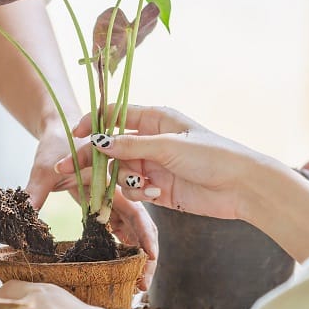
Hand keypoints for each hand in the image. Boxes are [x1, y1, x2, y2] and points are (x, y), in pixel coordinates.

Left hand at [27, 126, 158, 288]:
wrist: (60, 129)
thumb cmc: (55, 143)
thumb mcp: (43, 169)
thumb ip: (35, 193)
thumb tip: (23, 219)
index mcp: (111, 179)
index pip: (135, 210)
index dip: (145, 236)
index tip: (149, 259)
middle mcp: (118, 188)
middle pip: (141, 225)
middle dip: (146, 255)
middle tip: (142, 284)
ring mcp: (114, 196)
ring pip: (133, 229)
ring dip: (136, 254)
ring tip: (136, 283)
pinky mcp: (106, 202)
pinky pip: (120, 226)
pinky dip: (123, 246)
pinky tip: (123, 266)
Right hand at [57, 105, 261, 220]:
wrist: (242, 186)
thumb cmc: (211, 155)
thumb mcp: (168, 146)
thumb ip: (131, 145)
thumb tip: (97, 142)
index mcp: (155, 119)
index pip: (114, 115)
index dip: (92, 123)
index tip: (74, 135)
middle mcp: (151, 140)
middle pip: (111, 147)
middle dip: (92, 159)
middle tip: (66, 170)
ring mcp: (153, 165)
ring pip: (120, 170)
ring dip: (123, 179)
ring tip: (143, 184)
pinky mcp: (158, 189)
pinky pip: (133, 189)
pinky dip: (137, 192)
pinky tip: (153, 193)